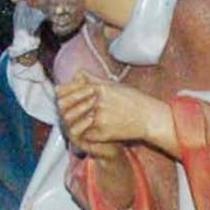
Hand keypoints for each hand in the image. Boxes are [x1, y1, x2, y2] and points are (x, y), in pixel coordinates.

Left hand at [56, 72, 174, 155]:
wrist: (149, 117)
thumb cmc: (132, 99)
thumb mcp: (112, 85)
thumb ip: (92, 79)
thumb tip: (74, 75)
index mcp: (98, 88)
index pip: (67, 91)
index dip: (61, 94)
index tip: (60, 97)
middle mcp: (97, 101)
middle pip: (65, 107)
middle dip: (63, 109)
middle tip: (64, 112)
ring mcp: (99, 118)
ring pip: (70, 122)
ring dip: (70, 122)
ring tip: (74, 122)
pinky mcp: (102, 133)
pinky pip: (82, 134)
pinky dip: (82, 133)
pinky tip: (86, 131)